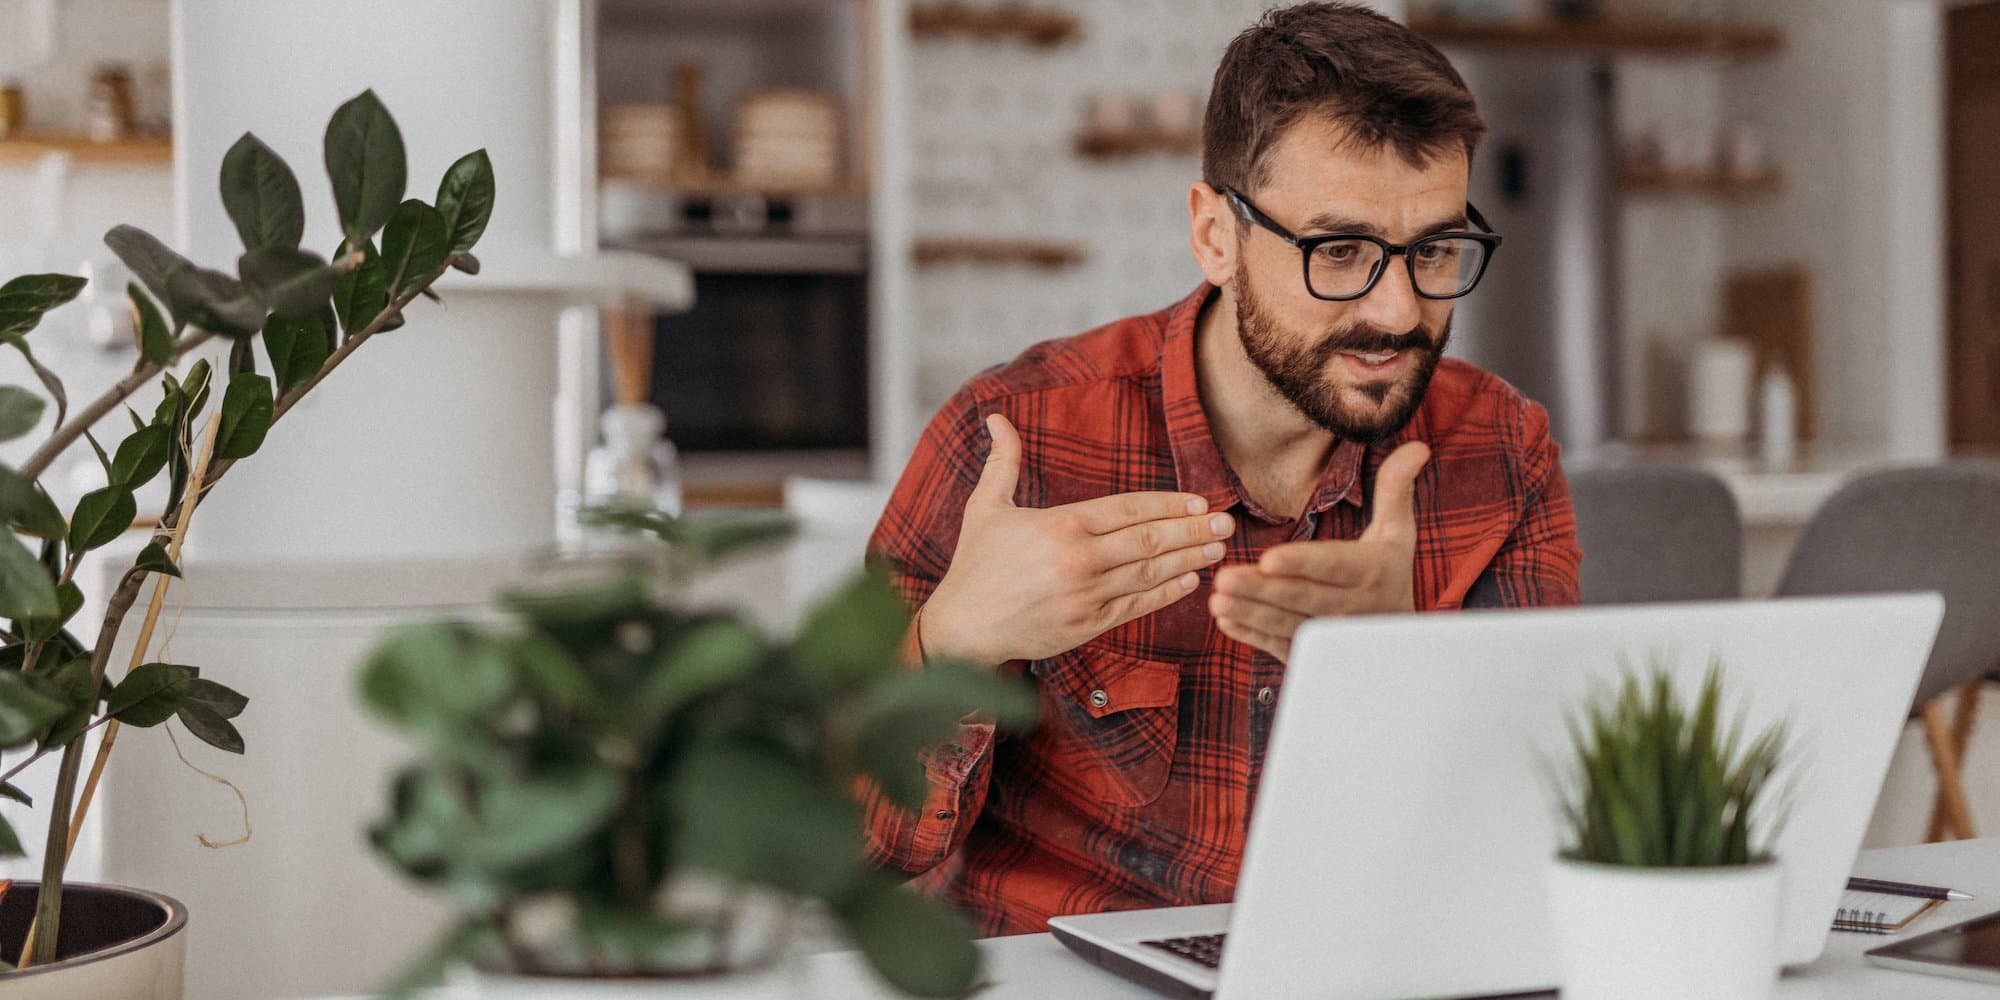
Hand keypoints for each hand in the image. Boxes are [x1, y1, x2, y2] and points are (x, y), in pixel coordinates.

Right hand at [921, 413, 1234, 665]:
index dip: (1169, 505)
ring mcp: (1087, 596)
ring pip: (1150, 573)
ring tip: (1217, 547)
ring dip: (1189, 559)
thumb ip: (1003, 462)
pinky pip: (1137, 607)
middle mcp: (1080, 560)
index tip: (1199, 501)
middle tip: (1226, 522)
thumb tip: (997, 418)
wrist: (962, 630)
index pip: (1130, 509)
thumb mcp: (985, 507)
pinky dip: (1167, 593)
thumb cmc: (975, 566)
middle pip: (1150, 540)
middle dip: (1193, 530)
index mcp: (1062, 525)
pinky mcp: (1088, 626)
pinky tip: (1189, 580)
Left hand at [1209, 442, 1429, 662]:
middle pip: (1302, 597)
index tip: (1268, 558)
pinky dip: (1253, 637)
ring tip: (1216, 599)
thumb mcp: (1398, 532)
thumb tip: (1417, 447)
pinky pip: (1281, 647)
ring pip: (1288, 624)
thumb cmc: (1389, 571)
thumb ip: (1396, 490)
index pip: (1333, 565)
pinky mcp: (1316, 653)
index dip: (1301, 563)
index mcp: (1371, 571)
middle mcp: (1353, 607)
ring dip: (1251, 614)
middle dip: (1262, 591)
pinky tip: (1226, 621)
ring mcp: (1333, 635)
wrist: (1400, 637)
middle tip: (1224, 579)